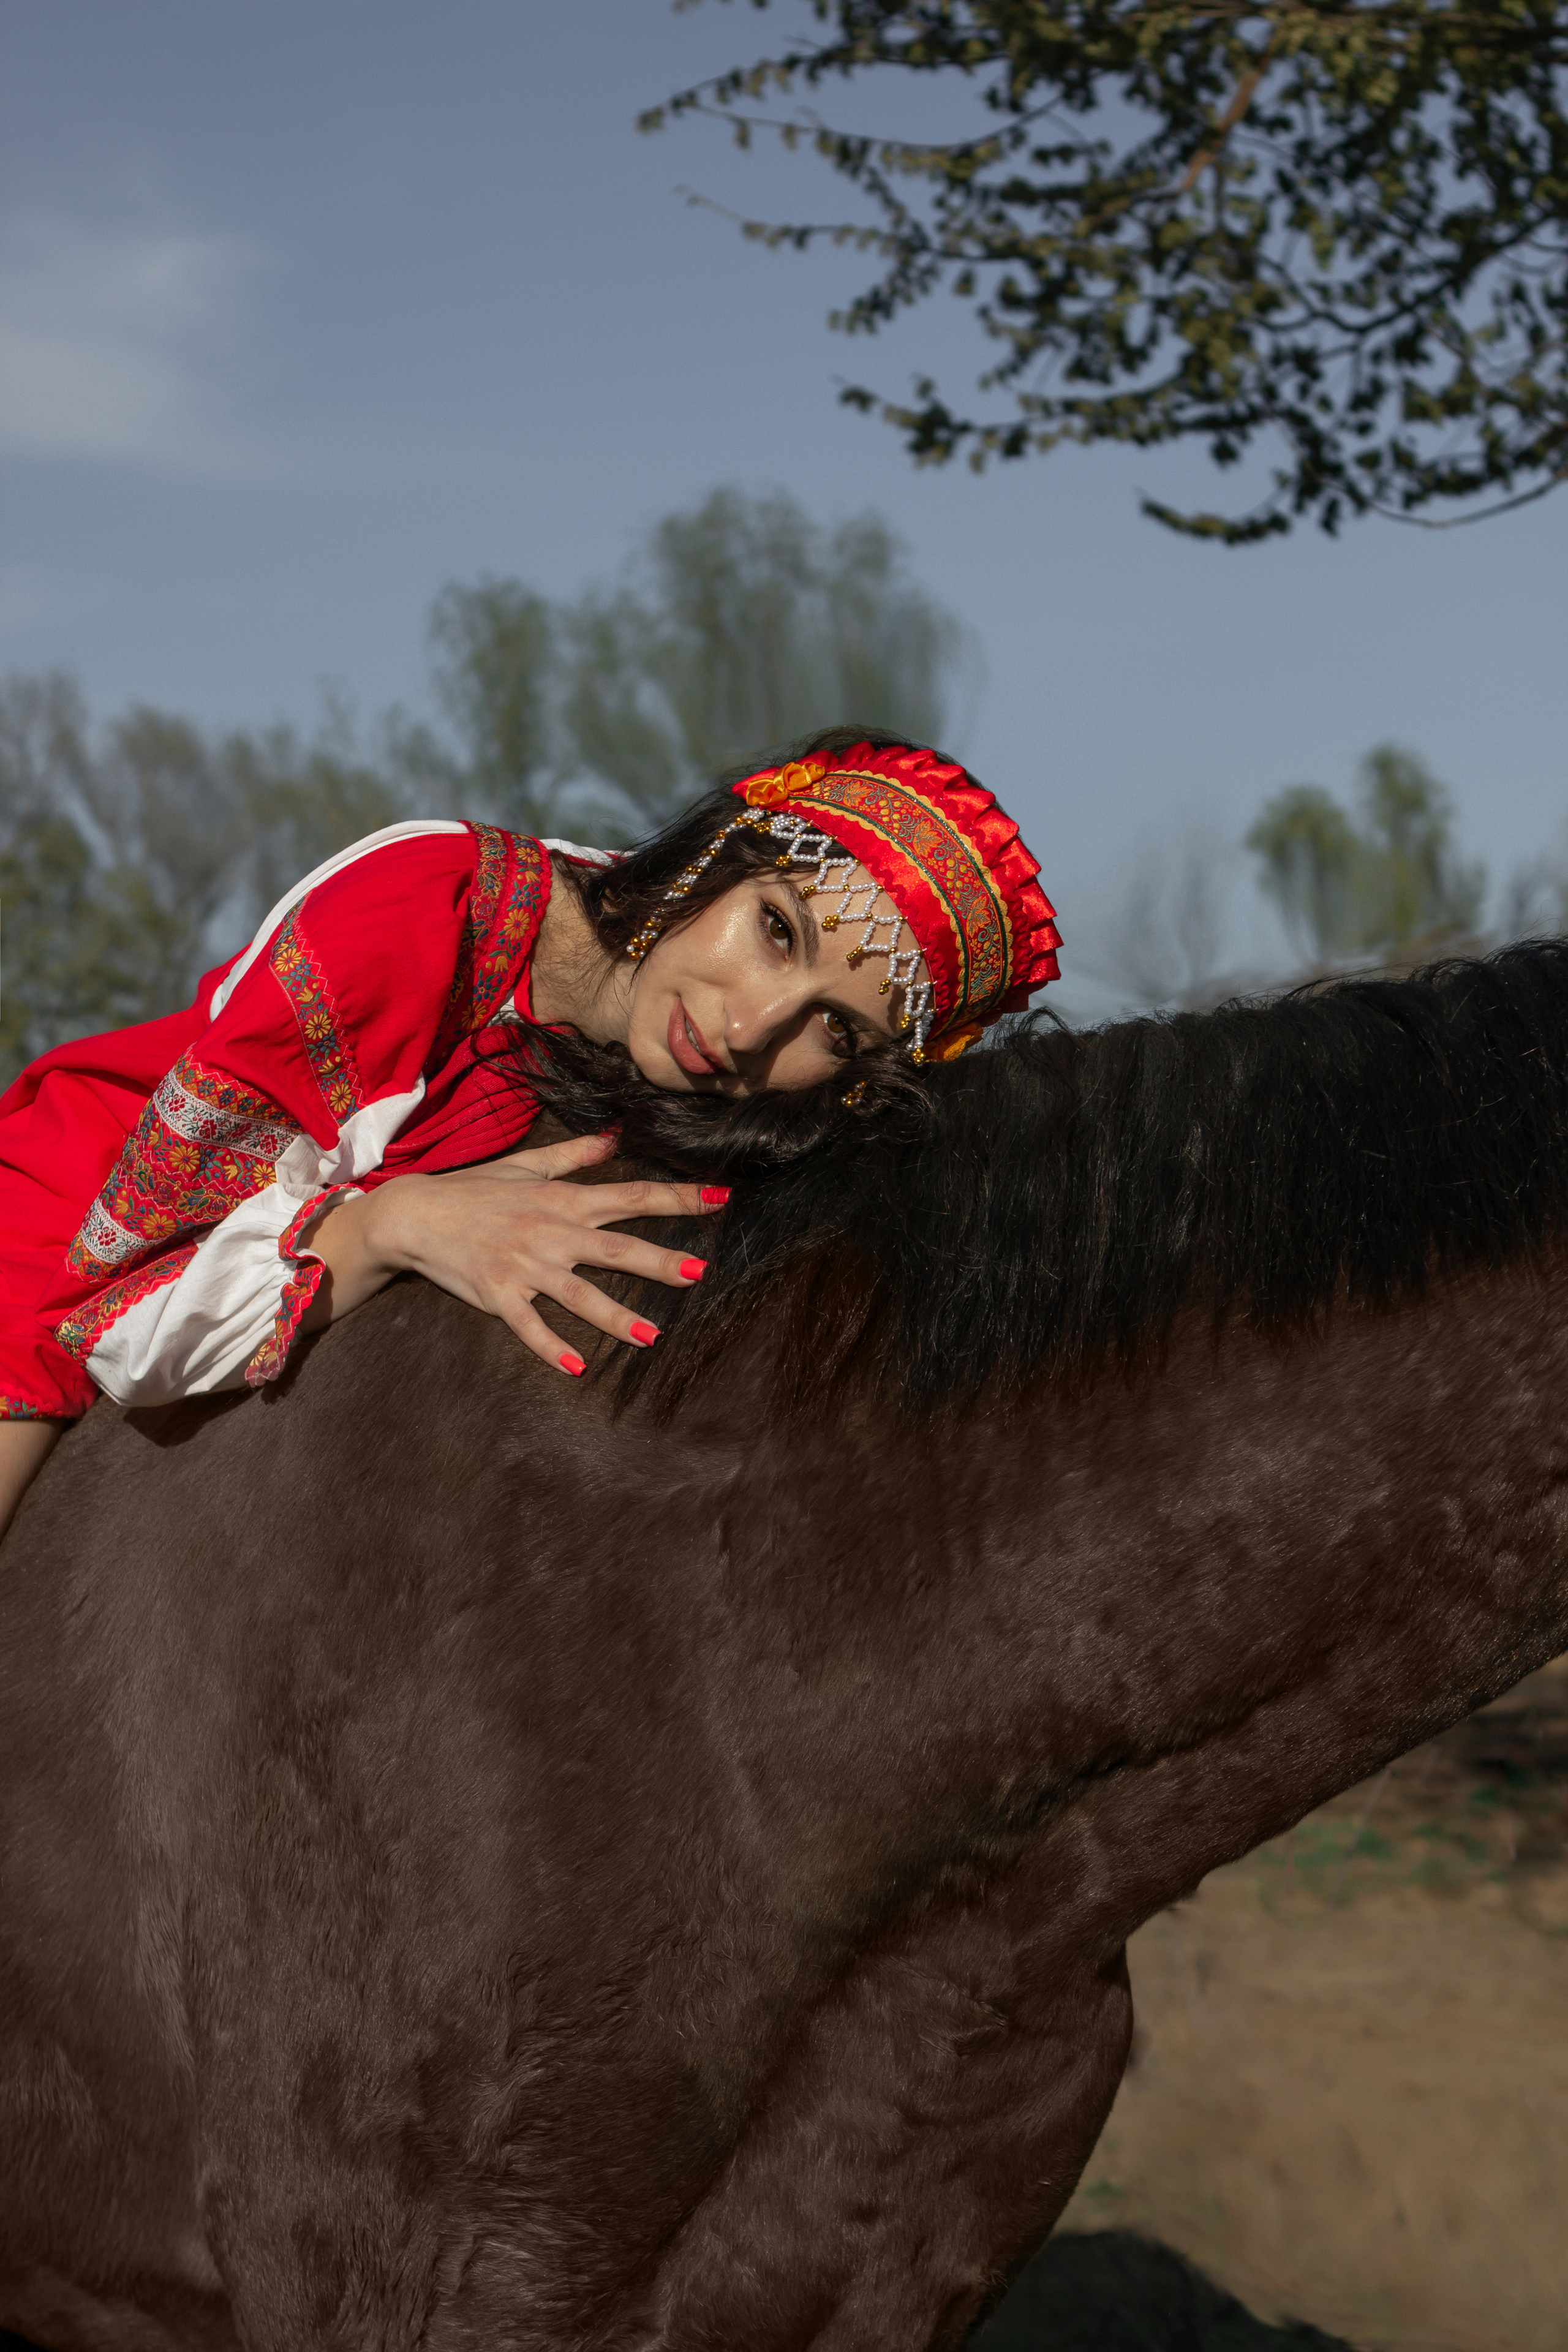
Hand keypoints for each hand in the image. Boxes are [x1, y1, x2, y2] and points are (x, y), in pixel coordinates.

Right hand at [308, 1132, 723, 1375]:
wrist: (413, 1214)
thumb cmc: (474, 1190)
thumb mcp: (527, 1166)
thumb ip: (574, 1155)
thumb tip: (614, 1136)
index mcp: (564, 1201)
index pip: (633, 1196)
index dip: (680, 1199)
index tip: (723, 1199)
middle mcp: (551, 1232)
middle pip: (617, 1248)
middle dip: (661, 1261)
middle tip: (701, 1274)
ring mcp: (524, 1265)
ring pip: (579, 1295)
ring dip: (617, 1317)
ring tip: (653, 1337)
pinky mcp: (498, 1295)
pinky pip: (530, 1326)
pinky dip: (552, 1347)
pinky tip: (579, 1368)